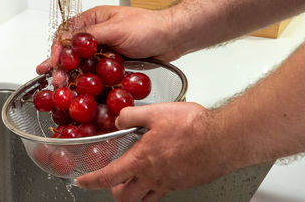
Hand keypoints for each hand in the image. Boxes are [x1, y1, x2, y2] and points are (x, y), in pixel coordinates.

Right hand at [36, 6, 181, 84]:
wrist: (171, 38)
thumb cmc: (148, 27)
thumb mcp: (117, 28)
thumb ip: (91, 34)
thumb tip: (69, 39)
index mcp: (94, 19)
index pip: (68, 32)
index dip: (59, 47)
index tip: (55, 62)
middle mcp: (96, 34)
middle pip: (72, 50)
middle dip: (61, 64)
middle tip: (56, 80)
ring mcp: (104, 49)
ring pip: (82, 62)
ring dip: (71, 74)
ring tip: (61, 86)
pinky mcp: (112, 62)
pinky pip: (96, 71)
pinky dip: (86, 79)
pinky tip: (79, 87)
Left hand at [76, 102, 235, 201]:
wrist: (223, 139)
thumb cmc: (193, 127)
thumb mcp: (156, 112)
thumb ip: (132, 115)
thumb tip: (118, 117)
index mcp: (141, 160)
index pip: (108, 176)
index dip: (91, 181)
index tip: (82, 181)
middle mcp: (153, 176)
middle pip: (125, 197)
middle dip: (115, 191)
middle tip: (113, 182)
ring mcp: (169, 183)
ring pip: (144, 200)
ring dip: (134, 194)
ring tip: (133, 183)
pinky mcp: (183, 184)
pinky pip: (163, 193)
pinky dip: (154, 188)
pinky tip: (159, 174)